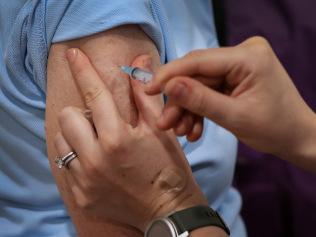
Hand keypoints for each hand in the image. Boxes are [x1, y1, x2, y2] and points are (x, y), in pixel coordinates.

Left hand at [54, 48, 206, 231]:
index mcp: (118, 138)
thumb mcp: (161, 129)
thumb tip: (139, 61)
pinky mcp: (80, 194)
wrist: (167, 210)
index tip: (73, 54)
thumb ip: (145, 95)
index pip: (95, 94)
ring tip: (98, 141)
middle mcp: (96, 159)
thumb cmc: (168, 167)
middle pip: (67, 116)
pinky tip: (98, 162)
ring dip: (77, 134)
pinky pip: (66, 164)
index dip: (84, 70)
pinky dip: (78, 156)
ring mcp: (85, 179)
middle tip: (102, 122)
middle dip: (82, 113)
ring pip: (62, 140)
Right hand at [146, 37, 315, 165]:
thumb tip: (167, 86)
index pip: (198, 61)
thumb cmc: (274, 129)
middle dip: (180, 101)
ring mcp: (238, 64)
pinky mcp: (235, 75)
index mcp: (248, 57)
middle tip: (165, 124)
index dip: (169, 75)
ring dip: (188, 109)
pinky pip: (209, 90)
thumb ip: (200, 100)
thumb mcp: (234, 117)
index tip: (147, 90)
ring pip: (200, 84)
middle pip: (197, 74)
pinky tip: (194, 129)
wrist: (296, 138)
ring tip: (181, 131)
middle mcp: (242, 53)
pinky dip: (200, 109)